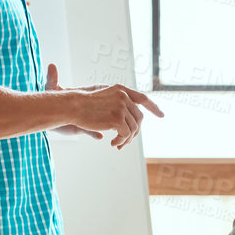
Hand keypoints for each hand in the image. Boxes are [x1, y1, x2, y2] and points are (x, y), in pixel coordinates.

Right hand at [48, 63, 163, 148]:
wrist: (73, 106)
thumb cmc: (84, 105)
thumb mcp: (104, 99)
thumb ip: (118, 105)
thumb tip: (132, 121)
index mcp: (121, 90)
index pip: (143, 98)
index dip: (153, 107)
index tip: (162, 115)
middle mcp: (124, 96)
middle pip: (139, 118)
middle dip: (134, 132)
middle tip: (125, 141)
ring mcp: (121, 107)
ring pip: (134, 128)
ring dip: (127, 139)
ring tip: (118, 144)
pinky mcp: (117, 119)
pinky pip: (126, 135)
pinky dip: (122, 141)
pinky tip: (114, 143)